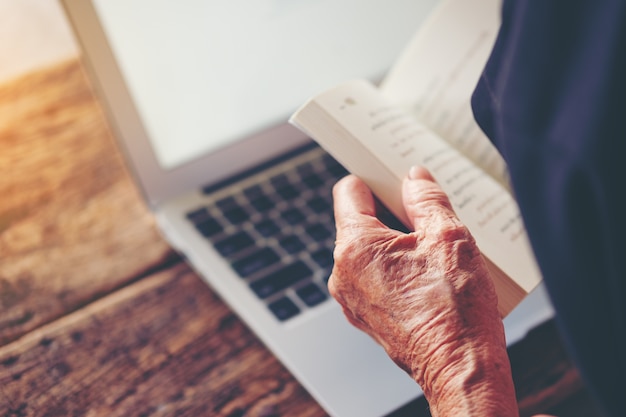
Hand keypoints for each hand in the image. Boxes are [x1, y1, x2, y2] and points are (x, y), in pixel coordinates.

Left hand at [329, 166, 517, 415]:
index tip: (392, 174)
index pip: (349, 190)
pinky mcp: (366, 315)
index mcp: (355, 247)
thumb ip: (427, 198)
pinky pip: (373, 276)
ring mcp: (352, 297)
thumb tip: (415, 177)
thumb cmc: (455, 310)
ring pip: (368, 250)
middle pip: (359, 220)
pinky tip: (427, 272)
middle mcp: (343, 272)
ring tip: (432, 246)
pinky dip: (394, 266)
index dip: (373, 177)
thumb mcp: (449, 237)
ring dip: (395, 241)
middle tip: (425, 212)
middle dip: (391, 211)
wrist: (461, 368)